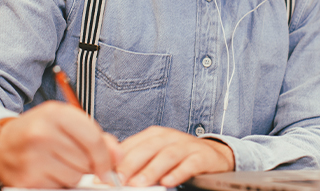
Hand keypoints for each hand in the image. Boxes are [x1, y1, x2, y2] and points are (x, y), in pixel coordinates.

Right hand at [0, 101, 121, 187]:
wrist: (2, 143)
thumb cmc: (40, 130)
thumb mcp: (67, 123)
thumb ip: (96, 136)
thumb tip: (118, 156)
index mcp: (56, 114)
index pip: (93, 140)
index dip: (106, 158)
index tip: (109, 167)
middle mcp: (42, 133)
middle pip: (85, 161)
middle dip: (86, 164)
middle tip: (72, 158)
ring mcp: (32, 157)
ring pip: (74, 177)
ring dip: (73, 174)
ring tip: (58, 163)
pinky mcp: (26, 179)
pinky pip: (58, 188)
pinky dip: (58, 183)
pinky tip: (48, 172)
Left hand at [117, 126, 234, 187]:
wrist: (213, 154)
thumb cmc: (180, 155)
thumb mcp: (157, 153)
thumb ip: (137, 159)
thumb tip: (112, 172)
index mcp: (155, 135)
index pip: (133, 143)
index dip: (118, 158)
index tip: (105, 172)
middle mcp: (170, 137)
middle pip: (148, 148)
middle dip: (132, 164)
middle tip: (120, 179)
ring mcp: (186, 146)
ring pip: (168, 155)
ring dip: (152, 170)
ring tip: (140, 184)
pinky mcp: (202, 157)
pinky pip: (190, 164)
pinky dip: (178, 173)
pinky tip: (168, 181)